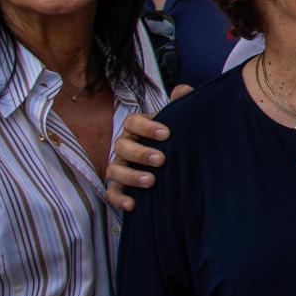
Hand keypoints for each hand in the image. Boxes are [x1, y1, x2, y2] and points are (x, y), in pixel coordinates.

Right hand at [103, 83, 188, 211]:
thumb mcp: (177, 122)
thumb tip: (183, 90)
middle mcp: (124, 146)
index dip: (147, 127)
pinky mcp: (119, 186)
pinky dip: (119, 199)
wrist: (171, 162)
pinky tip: (133, 205)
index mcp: (136, 128)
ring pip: (115, 170)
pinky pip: (112, 193)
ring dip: (131, 176)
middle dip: (141, 153)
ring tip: (151, 182)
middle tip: (161, 160)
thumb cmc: (171, 139)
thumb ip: (180, 105)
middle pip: (123, 146)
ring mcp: (119, 166)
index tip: (166, 134)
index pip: (133, 122)